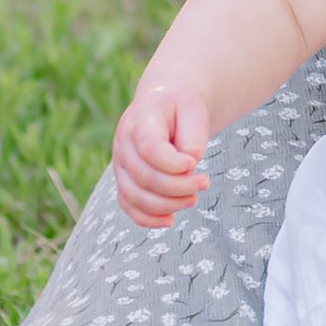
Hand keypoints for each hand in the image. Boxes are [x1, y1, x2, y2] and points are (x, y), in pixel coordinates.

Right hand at [113, 81, 208, 232]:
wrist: (162, 105)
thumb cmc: (180, 108)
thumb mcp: (193, 110)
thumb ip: (193, 138)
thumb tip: (188, 169)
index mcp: (140, 121)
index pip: (150, 149)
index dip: (173, 164)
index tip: (194, 163)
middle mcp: (123, 145)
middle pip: (144, 176)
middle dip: (178, 187)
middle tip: (204, 183)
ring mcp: (120, 165)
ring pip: (135, 196)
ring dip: (167, 205)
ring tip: (193, 199)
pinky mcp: (124, 181)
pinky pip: (129, 206)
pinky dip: (148, 219)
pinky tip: (171, 220)